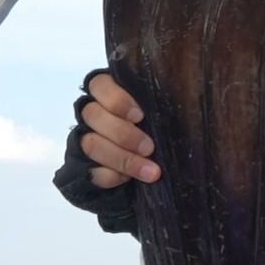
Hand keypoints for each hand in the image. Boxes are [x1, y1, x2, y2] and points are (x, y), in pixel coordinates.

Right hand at [77, 71, 160, 187]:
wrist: (148, 161)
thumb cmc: (156, 125)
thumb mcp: (158, 108)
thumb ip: (158, 100)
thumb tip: (180, 92)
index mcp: (107, 92)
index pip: (100, 85)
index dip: (117, 100)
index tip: (140, 116)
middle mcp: (91, 112)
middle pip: (93, 115)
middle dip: (123, 134)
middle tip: (149, 147)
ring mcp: (84, 138)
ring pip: (91, 144)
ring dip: (122, 159)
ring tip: (151, 171)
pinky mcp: (84, 165)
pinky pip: (92, 171)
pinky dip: (112, 176)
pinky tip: (130, 179)